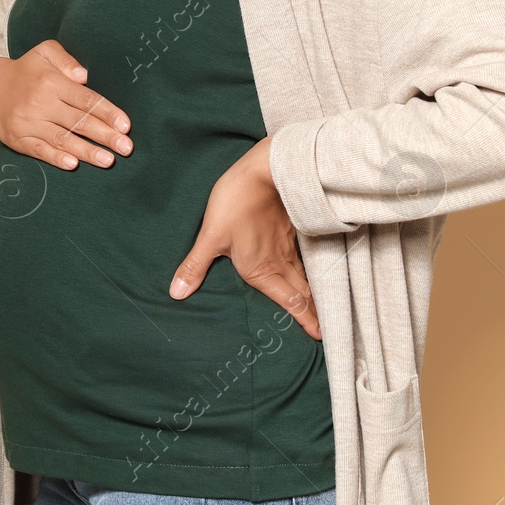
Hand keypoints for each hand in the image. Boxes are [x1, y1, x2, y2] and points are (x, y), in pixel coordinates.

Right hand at [0, 40, 132, 169]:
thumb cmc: (27, 71)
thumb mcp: (44, 52)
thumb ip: (66, 59)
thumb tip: (84, 75)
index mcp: (50, 82)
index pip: (84, 99)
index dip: (106, 112)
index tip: (125, 125)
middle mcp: (39, 103)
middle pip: (77, 122)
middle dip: (104, 135)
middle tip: (126, 147)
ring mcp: (28, 123)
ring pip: (61, 139)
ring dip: (86, 151)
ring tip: (108, 160)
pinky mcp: (18, 140)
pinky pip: (39, 151)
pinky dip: (56, 158)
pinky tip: (73, 164)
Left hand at [169, 138, 321, 340]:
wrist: (265, 168)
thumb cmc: (236, 202)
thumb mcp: (211, 236)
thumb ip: (195, 266)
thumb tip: (176, 293)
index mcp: (261, 269)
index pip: (289, 301)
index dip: (305, 320)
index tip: (320, 337)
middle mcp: (280, 261)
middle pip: (304, 292)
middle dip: (316, 313)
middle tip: (328, 331)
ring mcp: (290, 244)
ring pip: (308, 275)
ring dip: (316, 293)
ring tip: (326, 309)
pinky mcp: (294, 227)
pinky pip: (307, 256)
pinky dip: (314, 269)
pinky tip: (315, 271)